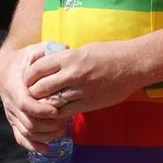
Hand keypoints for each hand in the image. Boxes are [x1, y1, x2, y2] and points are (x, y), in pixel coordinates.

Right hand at [0, 43, 67, 151]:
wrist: (6, 68)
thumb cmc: (25, 60)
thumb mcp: (35, 50)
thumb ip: (49, 50)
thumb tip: (66, 49)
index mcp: (15, 87)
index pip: (25, 104)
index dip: (41, 110)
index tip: (57, 111)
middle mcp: (11, 104)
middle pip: (28, 122)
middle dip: (48, 125)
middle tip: (65, 121)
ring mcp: (12, 114)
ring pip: (26, 132)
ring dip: (45, 135)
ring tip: (62, 130)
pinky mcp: (14, 121)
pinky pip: (21, 138)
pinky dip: (33, 146)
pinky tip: (48, 148)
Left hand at [24, 41, 141, 117]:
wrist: (134, 64)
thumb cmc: (110, 53)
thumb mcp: (84, 49)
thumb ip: (66, 59)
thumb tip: (50, 66)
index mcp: (69, 58)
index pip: (37, 69)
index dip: (29, 77)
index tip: (28, 80)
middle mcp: (72, 74)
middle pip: (40, 88)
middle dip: (34, 93)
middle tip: (32, 95)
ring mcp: (82, 90)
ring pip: (51, 103)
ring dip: (44, 105)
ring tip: (42, 105)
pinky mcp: (90, 103)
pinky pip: (66, 112)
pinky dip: (58, 113)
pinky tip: (56, 111)